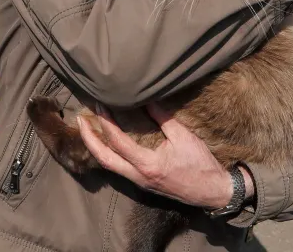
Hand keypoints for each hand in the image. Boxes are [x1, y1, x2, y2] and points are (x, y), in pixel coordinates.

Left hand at [78, 103, 252, 208]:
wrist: (212, 192)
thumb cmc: (200, 165)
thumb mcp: (184, 137)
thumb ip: (163, 118)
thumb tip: (147, 99)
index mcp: (147, 165)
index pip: (118, 142)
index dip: (106, 122)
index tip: (99, 105)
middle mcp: (138, 176)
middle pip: (103, 159)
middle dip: (88, 139)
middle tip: (79, 120)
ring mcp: (139, 182)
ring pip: (108, 166)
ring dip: (95, 147)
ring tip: (87, 128)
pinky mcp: (142, 183)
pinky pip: (118, 168)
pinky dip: (107, 154)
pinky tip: (106, 141)